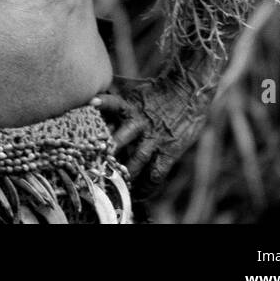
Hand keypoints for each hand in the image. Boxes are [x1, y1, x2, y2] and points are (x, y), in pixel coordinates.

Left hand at [93, 70, 212, 193]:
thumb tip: (95, 86)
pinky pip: (156, 174)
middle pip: (121, 137)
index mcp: (131, 107)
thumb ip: (115, 91)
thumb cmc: (158, 91)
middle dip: (108, 151)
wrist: (188, 92)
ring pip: (137, 159)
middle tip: (94, 163)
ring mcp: (154, 139)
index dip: (103, 103)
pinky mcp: (168, 152)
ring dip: (125, 172)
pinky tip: (138, 194)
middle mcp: (140, 123)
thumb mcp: (135, 88)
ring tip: (113, 183)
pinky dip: (147, 186)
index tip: (90, 103)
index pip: (114, 103)